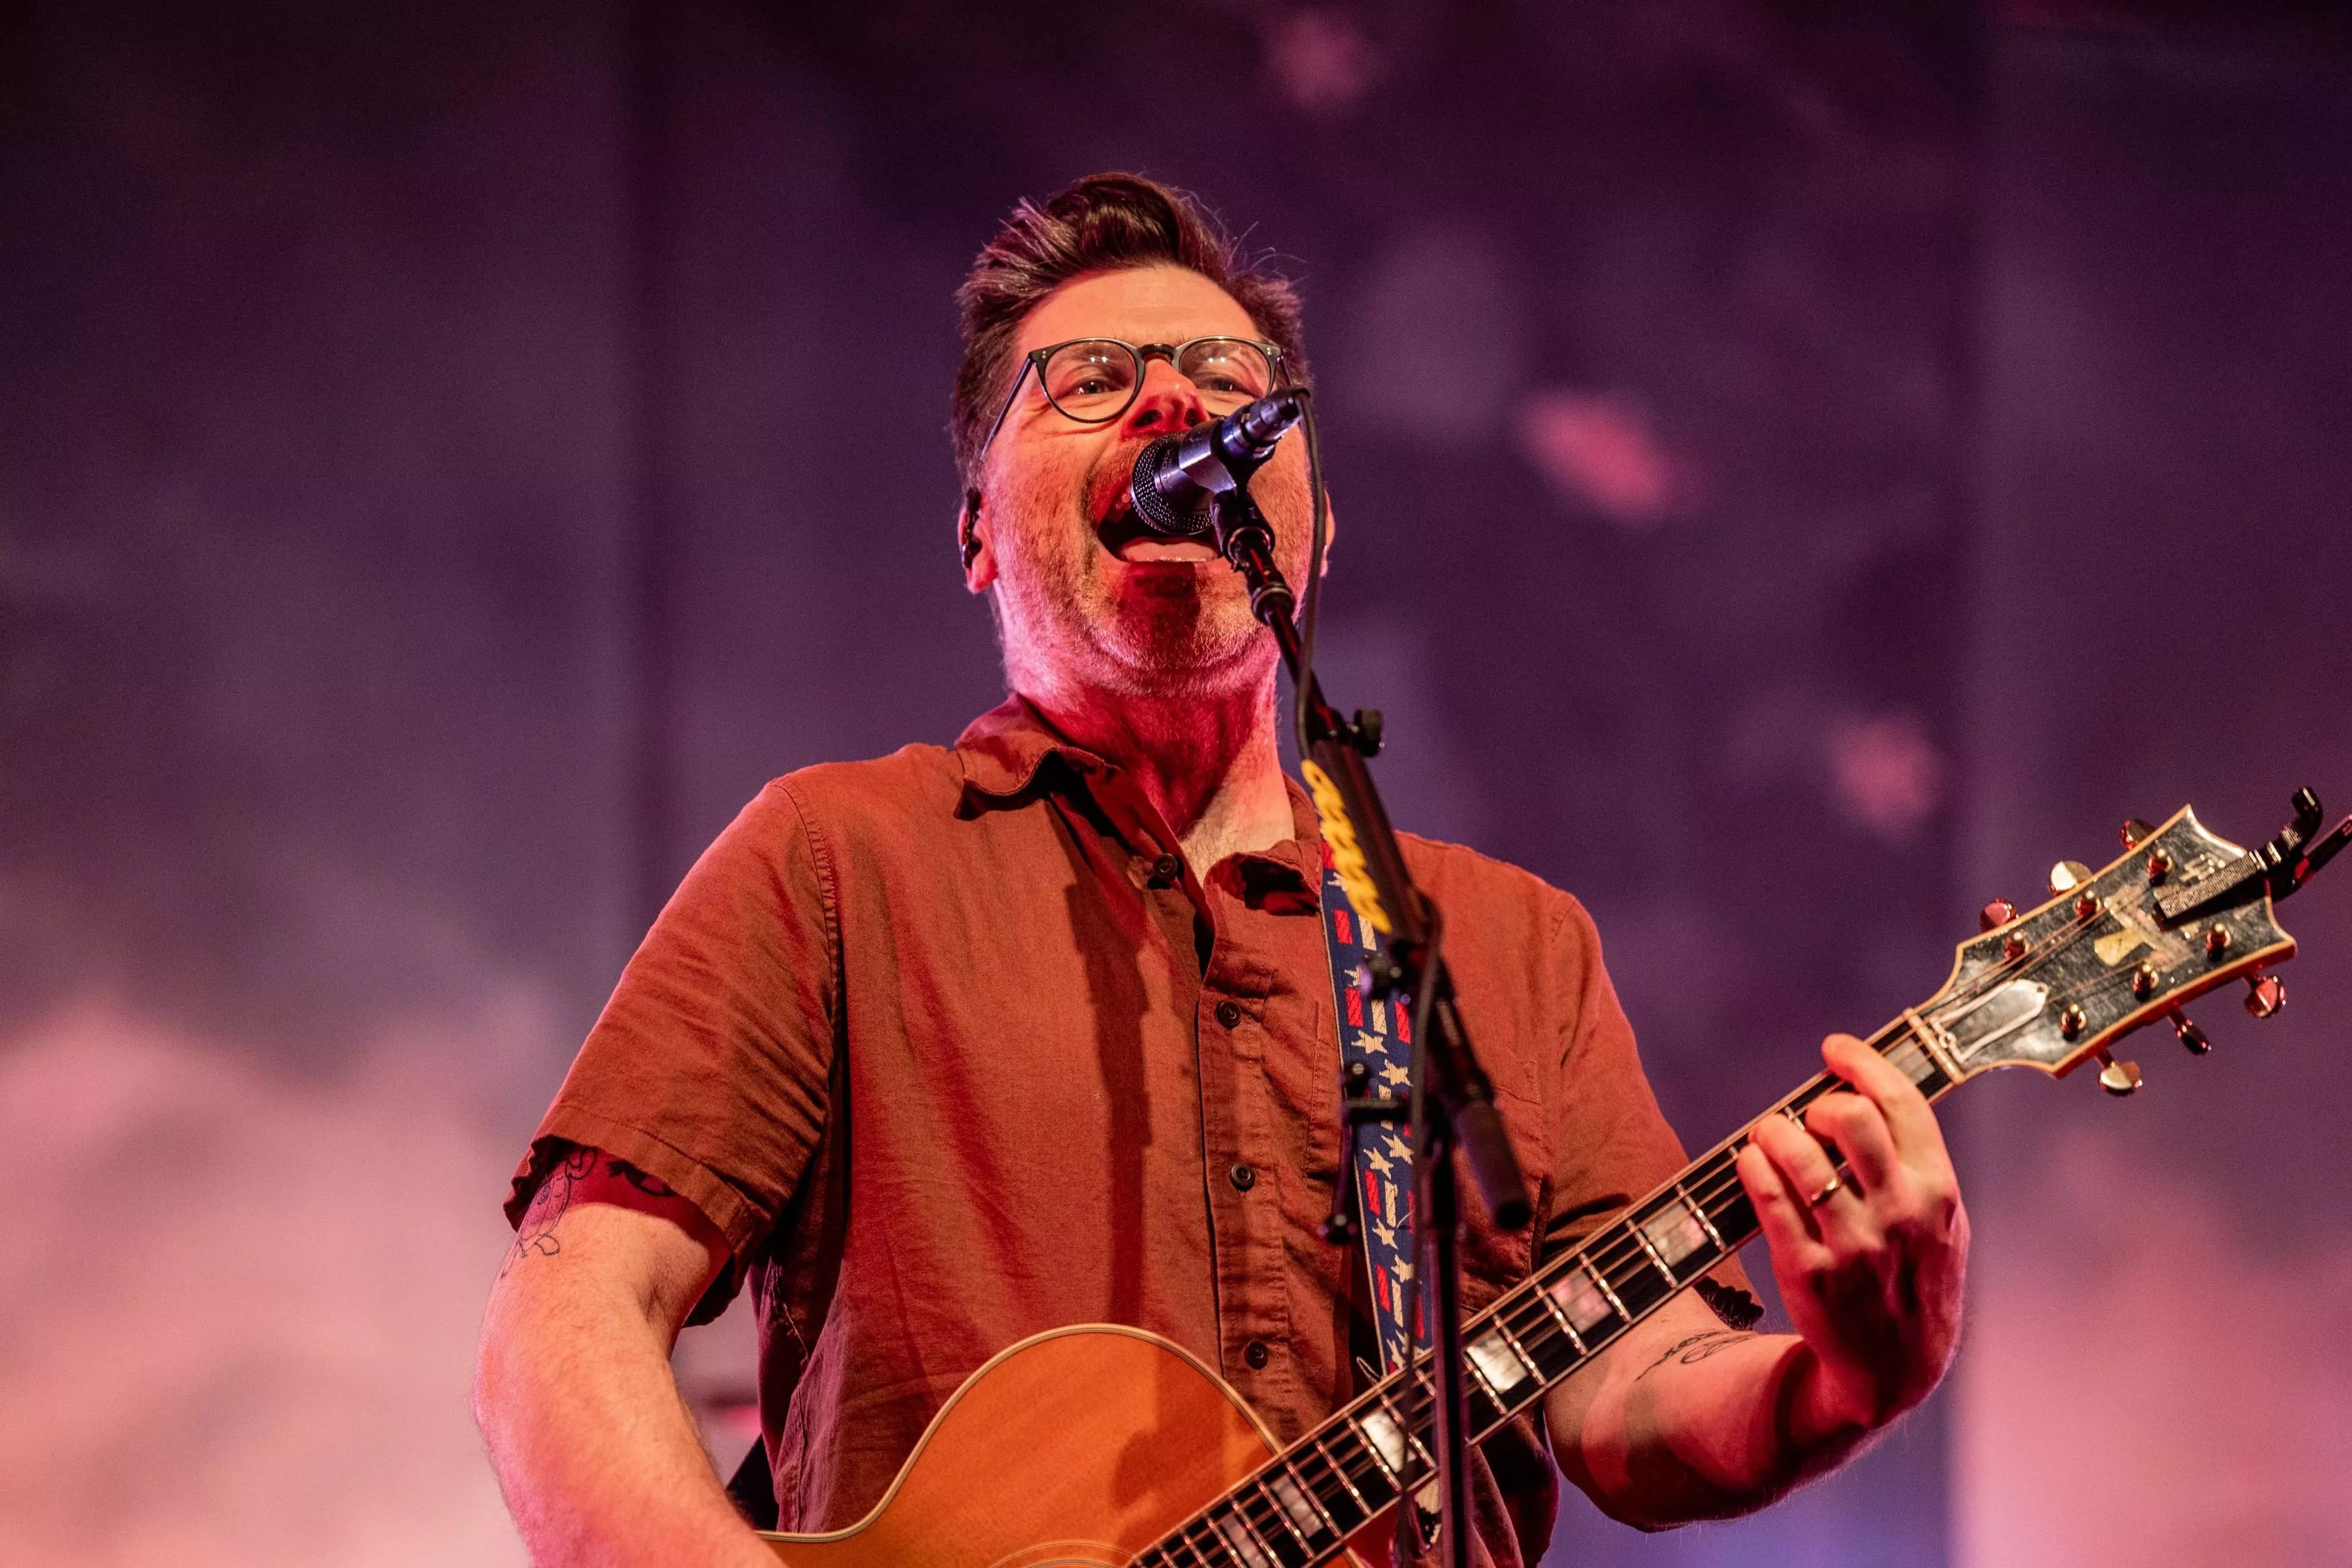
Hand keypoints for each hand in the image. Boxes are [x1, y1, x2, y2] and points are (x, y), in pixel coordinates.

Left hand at [1734, 1033, 1968, 1441]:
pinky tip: (1752, 1161)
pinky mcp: (1809, 1270)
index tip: (1834, 1048)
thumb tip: (1875, 1090)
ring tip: (1769, 1135)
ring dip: (1774, 1131)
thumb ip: (1918, 1163)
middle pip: (1850, 1118)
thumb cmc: (1915, 1281)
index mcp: (1938, 1193)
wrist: (1894, 1371)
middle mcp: (1900, 1214)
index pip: (1902, 1103)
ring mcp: (1854, 1244)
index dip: (1862, 1062)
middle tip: (1808, 1114)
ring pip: (1800, 1155)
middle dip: (1818, 1102)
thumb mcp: (1943, 1225)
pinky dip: (1754, 1167)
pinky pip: (1769, 1198)